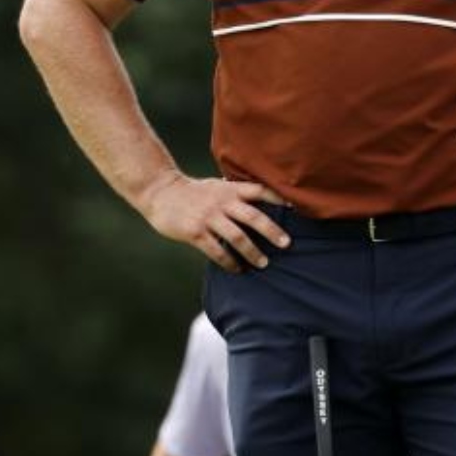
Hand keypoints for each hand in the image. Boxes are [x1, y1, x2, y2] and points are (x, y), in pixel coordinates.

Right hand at [138, 173, 289, 271]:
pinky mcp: (195, 232)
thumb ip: (237, 192)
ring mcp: (208, 217)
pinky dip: (229, 262)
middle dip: (272, 231)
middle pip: (253, 217)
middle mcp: (222, 202)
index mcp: (230, 189)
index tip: (296, 208)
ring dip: (252, 252)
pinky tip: (237, 269)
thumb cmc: (193, 191)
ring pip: (237, 237)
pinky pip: (216, 250)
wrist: (160, 192)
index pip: (260, 191)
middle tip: (287, 244)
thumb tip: (263, 198)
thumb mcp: (217, 186)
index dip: (278, 198)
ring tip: (263, 264)